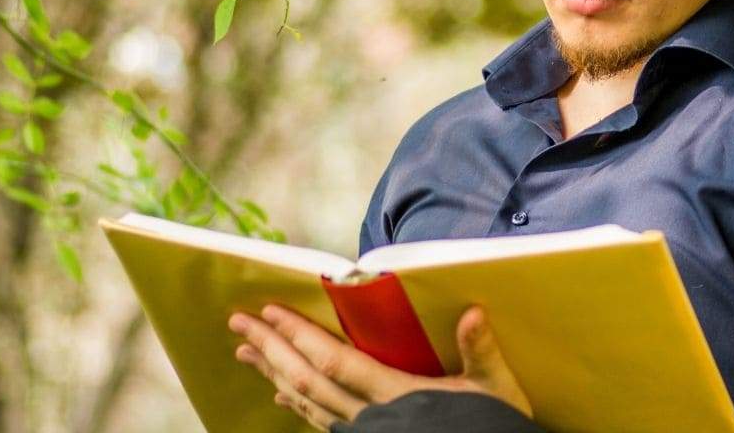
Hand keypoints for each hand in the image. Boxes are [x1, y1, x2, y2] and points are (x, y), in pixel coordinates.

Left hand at [229, 303, 531, 431]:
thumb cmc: (492, 426)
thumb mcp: (494, 387)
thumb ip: (480, 351)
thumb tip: (472, 314)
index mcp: (396, 395)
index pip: (335, 361)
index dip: (299, 336)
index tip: (270, 312)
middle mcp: (370, 417)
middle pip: (308, 379)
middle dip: (271, 349)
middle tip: (238, 324)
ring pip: (307, 402)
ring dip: (274, 374)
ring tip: (247, 353)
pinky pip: (321, 422)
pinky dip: (298, 405)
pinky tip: (282, 395)